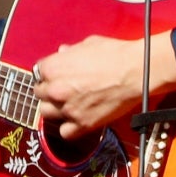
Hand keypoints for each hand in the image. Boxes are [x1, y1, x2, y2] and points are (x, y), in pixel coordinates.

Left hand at [34, 33, 175, 141]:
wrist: (137, 71)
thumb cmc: (115, 54)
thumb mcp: (87, 44)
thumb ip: (70, 52)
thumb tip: (62, 53)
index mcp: (53, 68)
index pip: (38, 73)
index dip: (48, 74)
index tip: (55, 75)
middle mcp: (56, 89)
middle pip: (40, 94)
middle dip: (49, 91)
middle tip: (63, 89)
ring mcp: (68, 108)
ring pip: (46, 113)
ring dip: (55, 109)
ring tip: (68, 104)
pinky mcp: (83, 124)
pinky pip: (65, 132)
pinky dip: (69, 128)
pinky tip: (76, 120)